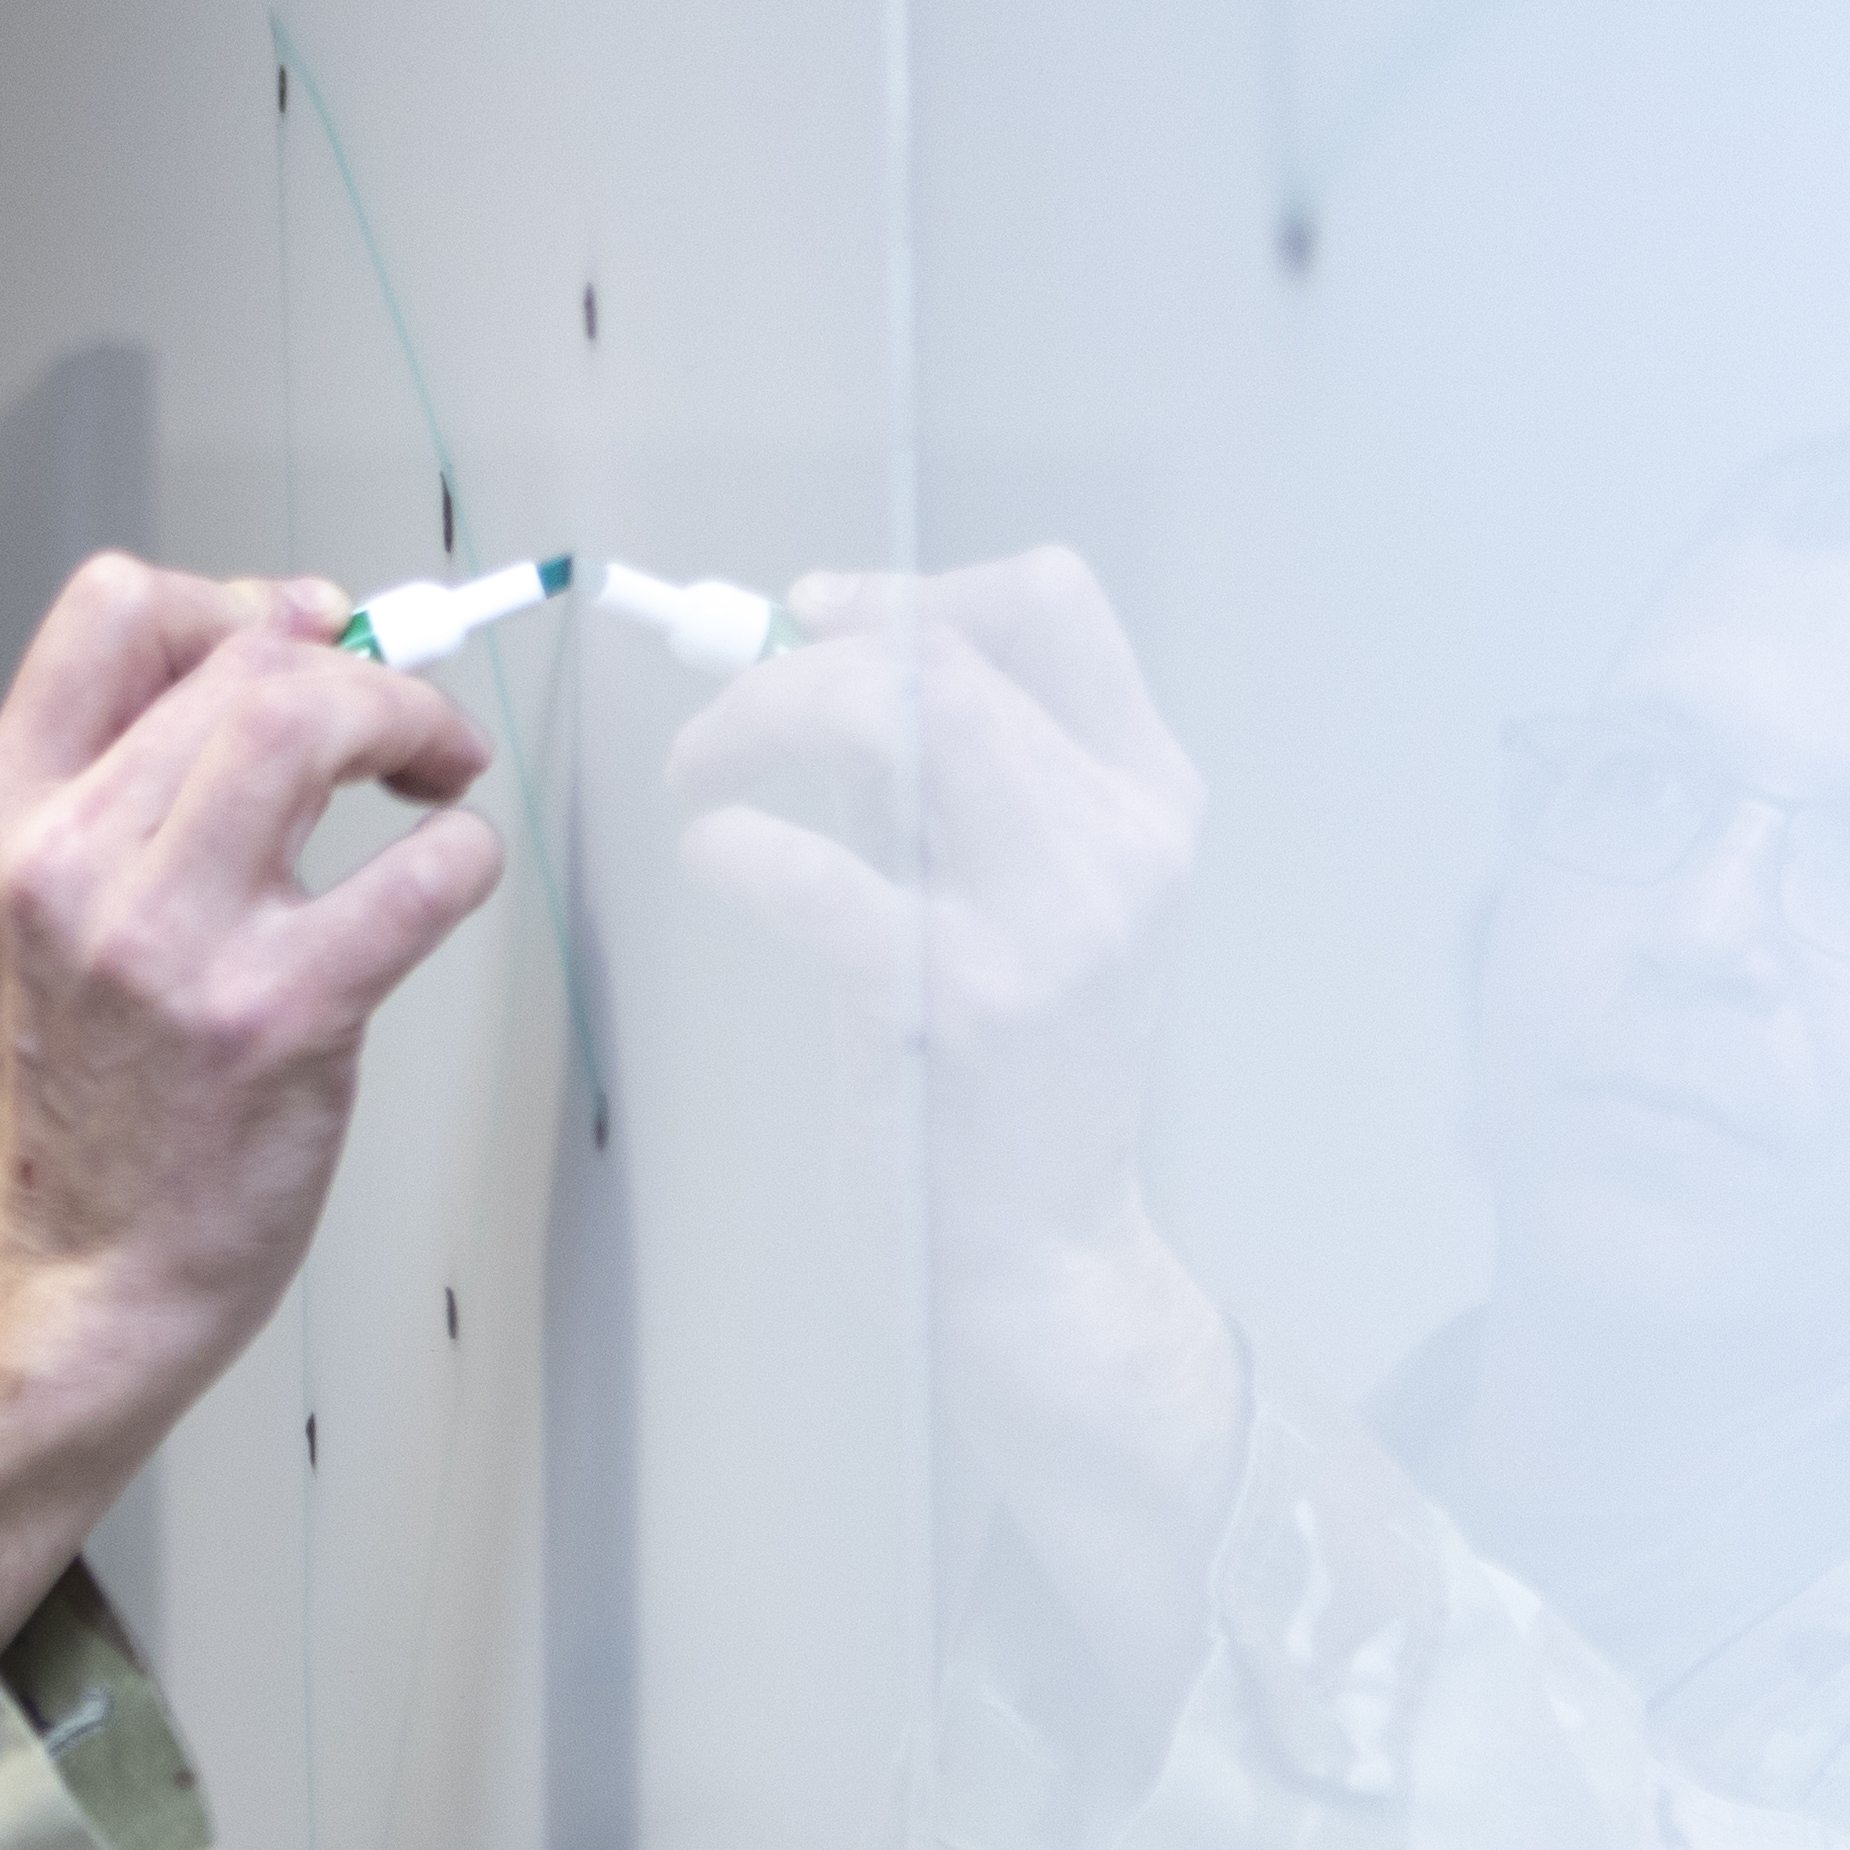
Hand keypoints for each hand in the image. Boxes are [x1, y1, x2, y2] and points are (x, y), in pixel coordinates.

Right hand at [0, 555, 507, 1645]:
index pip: (109, 613)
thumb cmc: (93, 1096)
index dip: (230, 597)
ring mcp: (169, 942)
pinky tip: (449, 872)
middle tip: (404, 727)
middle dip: (360, 667)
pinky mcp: (273, 1017)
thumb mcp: (50, 909)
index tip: (300, 635)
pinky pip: (413, 876)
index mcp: (10, 821)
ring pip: (307, 722)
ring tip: (434, 771)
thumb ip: (132, 783)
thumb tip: (288, 646)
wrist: (84, 1269)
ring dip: (409, 721)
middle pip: (241, 659)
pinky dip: (462, 853)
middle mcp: (74, 864)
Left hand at [672, 549, 1241, 1713]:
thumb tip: (825, 646)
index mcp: (1147, 801)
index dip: (915, 587)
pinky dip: (735, 844)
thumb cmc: (1001, 1081)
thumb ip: (943, 780)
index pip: (1054, 606)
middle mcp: (1118, 845)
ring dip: (759, 722)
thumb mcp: (1014, 899)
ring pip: (899, 719)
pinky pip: (820, 873)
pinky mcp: (957, 1006)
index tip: (818, 615)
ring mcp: (1048, 923)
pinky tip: (713, 859)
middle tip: (721, 717)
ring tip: (701, 778)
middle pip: (951, 654)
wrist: (1039, 1261)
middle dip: (801, 656)